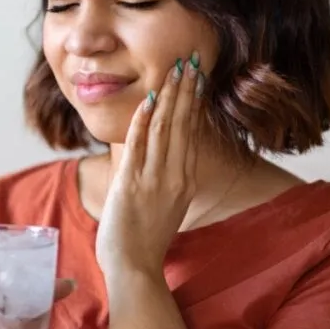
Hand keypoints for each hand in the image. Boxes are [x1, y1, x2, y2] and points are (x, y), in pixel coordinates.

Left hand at [96, 51, 203, 277]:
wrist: (134, 268)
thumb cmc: (145, 241)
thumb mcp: (167, 207)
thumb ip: (169, 181)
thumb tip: (169, 162)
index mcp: (184, 181)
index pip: (191, 133)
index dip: (194, 103)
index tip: (197, 78)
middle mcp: (174, 176)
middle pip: (182, 124)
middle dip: (186, 89)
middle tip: (190, 60)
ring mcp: (154, 179)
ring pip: (164, 128)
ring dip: (170, 95)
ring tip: (175, 69)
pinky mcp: (131, 184)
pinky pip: (139, 145)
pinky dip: (144, 119)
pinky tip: (148, 98)